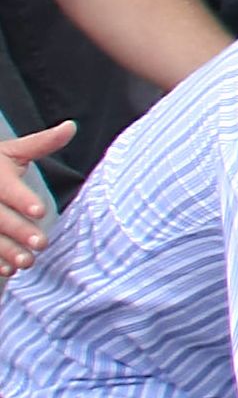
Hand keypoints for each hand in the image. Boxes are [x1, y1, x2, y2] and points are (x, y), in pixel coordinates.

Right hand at [0, 123, 73, 277]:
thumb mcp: (11, 152)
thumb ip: (41, 143)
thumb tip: (71, 126)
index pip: (8, 188)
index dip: (22, 198)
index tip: (40, 210)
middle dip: (19, 230)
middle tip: (42, 243)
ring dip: (6, 250)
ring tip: (27, 262)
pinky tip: (8, 271)